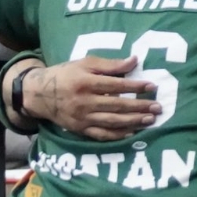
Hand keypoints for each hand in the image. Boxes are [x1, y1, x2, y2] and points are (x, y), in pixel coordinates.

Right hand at [22, 56, 157, 139]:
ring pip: (112, 122)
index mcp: (86, 83)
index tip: (152, 86)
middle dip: (139, 107)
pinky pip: (102, 135)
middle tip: (158, 107)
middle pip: (117, 105)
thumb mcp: (85, 64)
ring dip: (133, 121)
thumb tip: (134, 61)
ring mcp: (82, 118)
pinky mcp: (80, 129)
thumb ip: (110, 65)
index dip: (135, 86)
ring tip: (151, 120)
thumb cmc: (66, 74)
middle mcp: (84, 102)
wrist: (39, 94)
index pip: (116, 85)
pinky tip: (133, 133)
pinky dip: (118, 135)